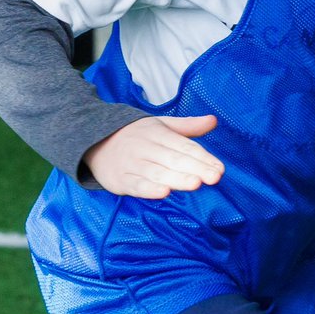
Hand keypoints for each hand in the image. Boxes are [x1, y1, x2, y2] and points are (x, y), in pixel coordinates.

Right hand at [84, 115, 224, 198]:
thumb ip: (188, 127)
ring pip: (157, 172)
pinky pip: (136, 185)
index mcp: (157, 133)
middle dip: (195, 168)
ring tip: (195, 183)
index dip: (203, 158)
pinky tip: (163, 192)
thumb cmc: (136, 136)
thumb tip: (213, 121)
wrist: (95, 142)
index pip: (184, 146)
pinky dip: (149, 189)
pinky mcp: (120, 180)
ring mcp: (132, 164)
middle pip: (174, 159)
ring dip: (177, 178)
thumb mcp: (160, 125)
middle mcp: (145, 147)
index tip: (220, 169)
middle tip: (215, 177)